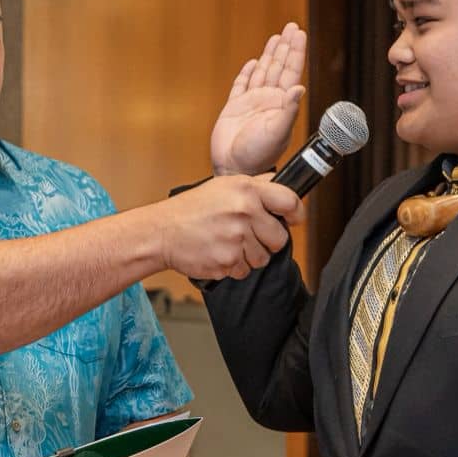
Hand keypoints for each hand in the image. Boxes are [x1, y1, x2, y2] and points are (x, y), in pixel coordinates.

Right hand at [157, 175, 303, 279]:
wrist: (161, 232)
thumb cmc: (191, 209)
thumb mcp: (224, 185)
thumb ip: (256, 185)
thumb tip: (282, 186)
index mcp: (246, 190)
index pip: (289, 201)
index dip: (295, 213)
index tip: (292, 219)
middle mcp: (244, 212)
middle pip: (280, 238)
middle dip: (268, 240)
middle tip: (248, 234)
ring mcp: (236, 239)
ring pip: (263, 258)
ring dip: (250, 255)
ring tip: (229, 242)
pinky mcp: (228, 261)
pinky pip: (245, 270)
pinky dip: (234, 266)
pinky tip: (219, 252)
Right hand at [210, 23, 306, 175]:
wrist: (234, 169)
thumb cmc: (258, 155)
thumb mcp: (277, 132)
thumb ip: (288, 110)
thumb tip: (299, 87)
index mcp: (281, 104)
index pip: (291, 71)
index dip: (295, 52)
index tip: (299, 33)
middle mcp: (268, 100)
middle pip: (279, 66)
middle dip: (285, 46)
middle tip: (291, 27)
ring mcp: (251, 103)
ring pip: (262, 72)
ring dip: (269, 55)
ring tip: (276, 38)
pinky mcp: (234, 108)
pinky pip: (241, 86)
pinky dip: (246, 73)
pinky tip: (252, 63)